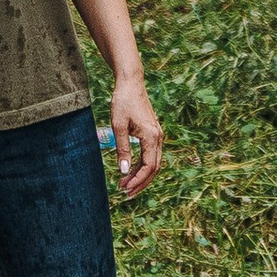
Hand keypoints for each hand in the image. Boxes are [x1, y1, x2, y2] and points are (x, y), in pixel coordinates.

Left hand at [109, 72, 162, 196]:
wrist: (130, 83)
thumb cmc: (123, 102)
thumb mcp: (118, 126)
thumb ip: (122, 149)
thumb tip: (123, 171)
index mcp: (152, 137)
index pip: (149, 166)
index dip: (138, 180)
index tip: (125, 188)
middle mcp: (158, 137)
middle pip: (154, 168)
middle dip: (140, 182)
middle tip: (125, 193)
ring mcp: (157, 135)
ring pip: (153, 162)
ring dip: (140, 175)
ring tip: (124, 184)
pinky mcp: (153, 133)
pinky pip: (150, 155)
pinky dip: (141, 165)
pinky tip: (130, 170)